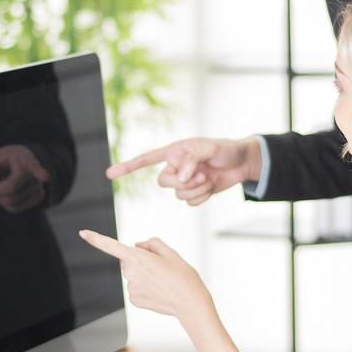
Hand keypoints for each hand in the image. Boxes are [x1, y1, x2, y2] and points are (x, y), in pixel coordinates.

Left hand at [0, 145, 49, 212]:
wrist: (16, 164)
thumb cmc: (0, 160)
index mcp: (25, 159)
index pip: (33, 165)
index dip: (39, 171)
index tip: (46, 177)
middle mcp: (36, 172)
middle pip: (12, 188)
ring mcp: (39, 186)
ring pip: (12, 201)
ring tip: (1, 185)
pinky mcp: (37, 198)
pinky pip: (15, 208)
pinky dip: (4, 202)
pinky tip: (7, 193)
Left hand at [78, 230, 211, 319]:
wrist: (190, 302)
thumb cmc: (183, 275)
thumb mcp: (170, 252)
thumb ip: (151, 243)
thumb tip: (137, 245)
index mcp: (137, 257)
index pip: (111, 246)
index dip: (95, 239)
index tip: (82, 233)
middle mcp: (130, 273)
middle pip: (128, 260)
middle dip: (139, 260)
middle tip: (160, 266)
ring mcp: (131, 288)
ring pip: (133, 275)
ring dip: (144, 275)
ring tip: (163, 281)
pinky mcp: (134, 300)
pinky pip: (136, 288)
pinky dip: (145, 288)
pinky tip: (158, 291)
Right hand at [106, 136, 262, 206]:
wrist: (241, 163)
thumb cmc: (224, 149)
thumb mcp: (208, 148)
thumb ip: (192, 160)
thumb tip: (181, 175)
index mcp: (173, 152)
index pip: (145, 160)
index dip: (127, 166)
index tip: (109, 174)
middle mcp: (175, 167)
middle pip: (162, 183)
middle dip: (181, 182)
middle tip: (200, 176)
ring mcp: (184, 182)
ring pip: (178, 195)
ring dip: (196, 190)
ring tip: (209, 178)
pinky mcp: (194, 194)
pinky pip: (190, 203)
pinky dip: (202, 198)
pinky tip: (211, 187)